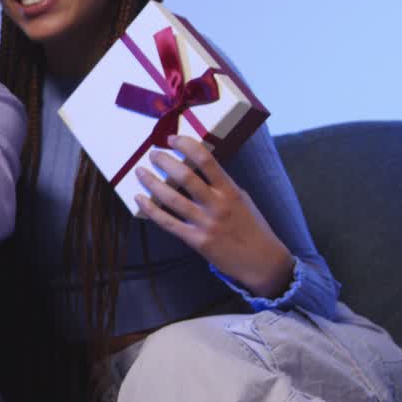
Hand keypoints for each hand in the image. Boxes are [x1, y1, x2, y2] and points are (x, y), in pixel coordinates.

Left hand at [134, 135, 293, 298]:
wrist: (262, 262)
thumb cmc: (252, 227)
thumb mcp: (242, 200)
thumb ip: (221, 185)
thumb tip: (197, 168)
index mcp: (230, 191)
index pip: (206, 160)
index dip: (186, 146)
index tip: (173, 139)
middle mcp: (217, 205)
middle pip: (185, 176)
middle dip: (165, 161)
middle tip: (152, 154)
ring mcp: (205, 223)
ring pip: (171, 198)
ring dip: (152, 182)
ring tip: (140, 172)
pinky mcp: (196, 240)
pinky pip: (167, 222)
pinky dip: (150, 209)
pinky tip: (139, 199)